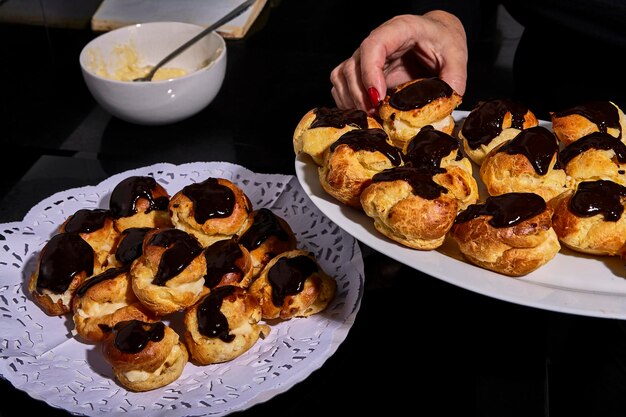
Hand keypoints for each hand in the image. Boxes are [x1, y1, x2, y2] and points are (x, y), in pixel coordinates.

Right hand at [330, 11, 467, 111]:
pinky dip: (348, 102)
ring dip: (351, 101)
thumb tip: (444, 105)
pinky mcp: (362, 70)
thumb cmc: (443, 41)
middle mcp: (377, 41)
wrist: (437, 36)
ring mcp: (365, 56)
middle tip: (376, 115)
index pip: (373, 46)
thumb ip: (454, 80)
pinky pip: (342, 85)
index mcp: (400, 30)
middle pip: (352, 66)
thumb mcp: (456, 57)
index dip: (371, 73)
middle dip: (360, 95)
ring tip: (371, 117)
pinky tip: (365, 114)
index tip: (378, 98)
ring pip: (342, 76)